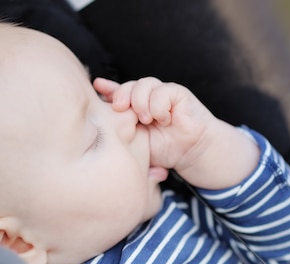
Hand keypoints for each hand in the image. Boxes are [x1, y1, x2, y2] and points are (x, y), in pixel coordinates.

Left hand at [93, 77, 215, 173]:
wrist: (192, 153)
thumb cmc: (164, 151)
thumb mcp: (135, 143)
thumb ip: (121, 133)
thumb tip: (101, 125)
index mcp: (134, 109)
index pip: (117, 93)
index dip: (107, 88)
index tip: (97, 85)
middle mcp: (147, 99)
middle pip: (128, 86)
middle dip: (121, 94)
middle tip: (119, 108)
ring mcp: (162, 94)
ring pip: (143, 85)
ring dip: (140, 102)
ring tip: (146, 120)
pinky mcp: (177, 93)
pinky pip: (161, 91)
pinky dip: (158, 106)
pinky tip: (163, 119)